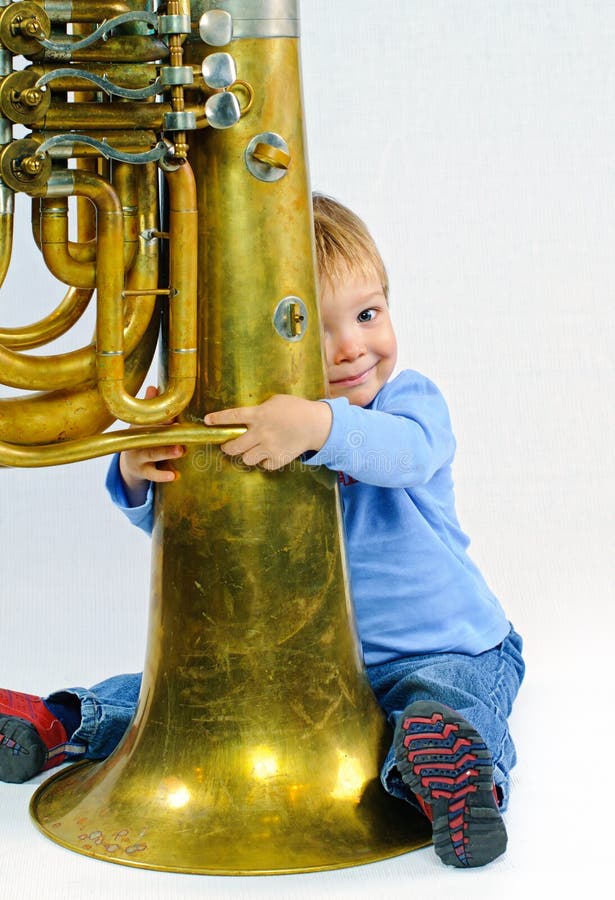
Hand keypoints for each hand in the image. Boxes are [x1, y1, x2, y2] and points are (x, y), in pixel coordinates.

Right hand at [119, 385, 184, 505]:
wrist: (128, 464)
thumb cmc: (142, 438)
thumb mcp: (142, 424)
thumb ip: (149, 408)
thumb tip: (152, 386)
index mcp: (139, 427)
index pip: (149, 421)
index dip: (161, 418)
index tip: (173, 415)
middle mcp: (137, 440)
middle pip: (151, 436)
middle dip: (165, 432)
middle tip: (179, 430)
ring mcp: (139, 456)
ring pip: (152, 454)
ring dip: (166, 452)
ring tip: (180, 451)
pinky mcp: (142, 471)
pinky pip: (152, 474)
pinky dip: (162, 476)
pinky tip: (174, 476)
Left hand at [204, 394, 331, 469]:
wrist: (316, 425)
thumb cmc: (296, 409)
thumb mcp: (275, 401)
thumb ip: (259, 409)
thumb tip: (247, 416)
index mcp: (258, 415)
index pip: (231, 417)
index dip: (217, 419)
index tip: (207, 421)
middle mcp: (261, 432)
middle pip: (233, 446)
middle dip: (227, 447)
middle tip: (228, 446)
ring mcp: (269, 447)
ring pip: (246, 459)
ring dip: (247, 455)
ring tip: (253, 450)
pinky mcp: (278, 459)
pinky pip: (264, 465)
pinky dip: (265, 461)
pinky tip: (270, 454)